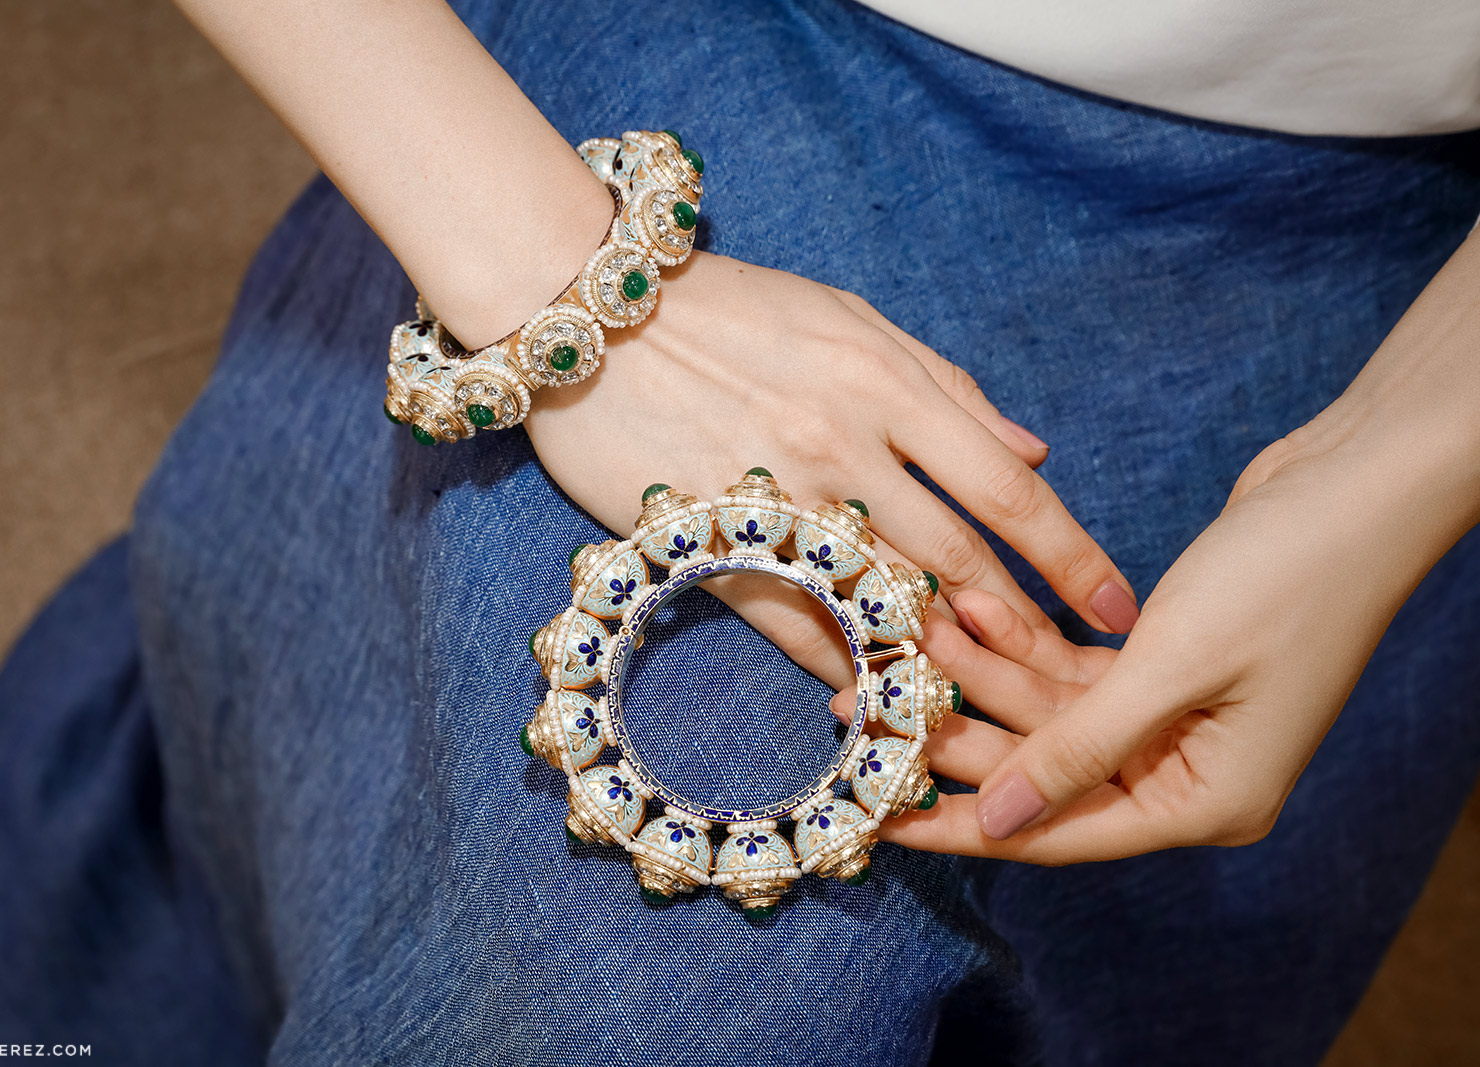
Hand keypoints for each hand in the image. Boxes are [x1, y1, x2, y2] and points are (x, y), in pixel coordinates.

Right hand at [524, 250, 1139, 689]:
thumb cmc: (729, 305)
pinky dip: (842, 666)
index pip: (1006, 488)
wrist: (587, 306)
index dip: (1072, 555)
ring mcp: (772, 496)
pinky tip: (880, 698)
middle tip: (1071, 680)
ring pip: (879, 600)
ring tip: (994, 705)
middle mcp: (841, 444)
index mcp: (886, 384)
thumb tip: (1033, 450)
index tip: (1117, 606)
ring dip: (943, 660)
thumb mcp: (849, 315)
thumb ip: (944, 386)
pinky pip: (792, 622)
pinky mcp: (709, 537)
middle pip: (957, 560)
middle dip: (1025, 629)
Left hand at [841, 394, 1473, 862]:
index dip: (962, 827)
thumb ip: (1076, 752)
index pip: (1057, 832)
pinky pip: (1071, 669)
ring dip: (981, 671)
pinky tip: (971, 605)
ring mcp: (1173, 721)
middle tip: (861, 701)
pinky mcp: (1161, 668)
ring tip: (906, 630)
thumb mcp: (1170, 672)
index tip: (878, 818)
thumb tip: (994, 822)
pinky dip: (1024, 639)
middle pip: (1043, 771)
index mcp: (1204, 803)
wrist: (1355, 487)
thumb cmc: (1285, 581)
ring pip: (1048, 713)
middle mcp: (1186, 773)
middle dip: (954, 731)